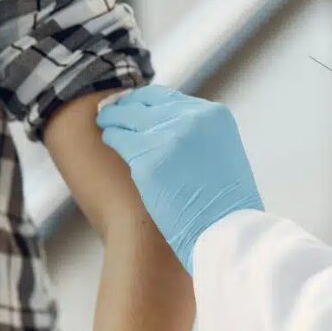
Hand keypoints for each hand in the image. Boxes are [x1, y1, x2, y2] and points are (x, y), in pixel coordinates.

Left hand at [97, 86, 262, 274]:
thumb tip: (170, 129)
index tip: (133, 105)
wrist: (225, 233)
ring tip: (105, 122)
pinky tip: (108, 139)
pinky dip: (111, 137)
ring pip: (128, 117)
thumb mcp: (222, 154)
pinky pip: (119, 139)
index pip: (168, 97)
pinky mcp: (148, 160)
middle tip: (111, 110)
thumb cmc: (225, 205)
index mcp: (214, 116)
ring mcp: (168, 138)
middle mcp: (192, 119)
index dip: (146, 101)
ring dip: (114, 119)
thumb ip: (199, 135)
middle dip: (126, 106)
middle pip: (145, 103)